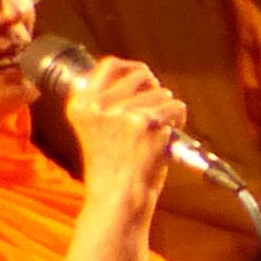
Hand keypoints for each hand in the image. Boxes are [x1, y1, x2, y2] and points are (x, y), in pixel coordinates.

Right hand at [60, 55, 186, 201]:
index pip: (109, 65)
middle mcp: (98, 105)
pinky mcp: (146, 122)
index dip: (132, 67)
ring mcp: (122, 112)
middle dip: (155, 89)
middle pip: (141, 76)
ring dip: (167, 109)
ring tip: (156, 133)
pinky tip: (167, 136)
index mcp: (82, 104)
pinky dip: (178, 119)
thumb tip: (139, 77)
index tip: (144, 76)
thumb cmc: (112, 166)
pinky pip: (175, 106)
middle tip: (157, 109)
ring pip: (162, 93)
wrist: (118, 195)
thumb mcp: (96, 128)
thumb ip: (108, 103)